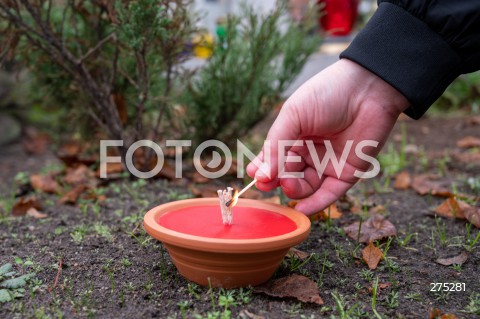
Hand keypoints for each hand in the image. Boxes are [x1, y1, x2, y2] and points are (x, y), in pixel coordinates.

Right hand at [247, 59, 409, 214]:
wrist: (369, 88)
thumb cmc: (327, 94)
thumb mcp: (293, 116)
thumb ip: (276, 145)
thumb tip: (259, 176)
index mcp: (294, 135)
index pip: (273, 158)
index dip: (263, 168)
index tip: (254, 177)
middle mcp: (309, 151)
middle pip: (287, 174)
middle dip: (277, 179)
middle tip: (269, 182)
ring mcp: (328, 163)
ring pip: (305, 186)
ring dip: (294, 190)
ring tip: (287, 184)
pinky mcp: (348, 172)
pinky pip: (330, 193)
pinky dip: (316, 203)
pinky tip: (302, 209)